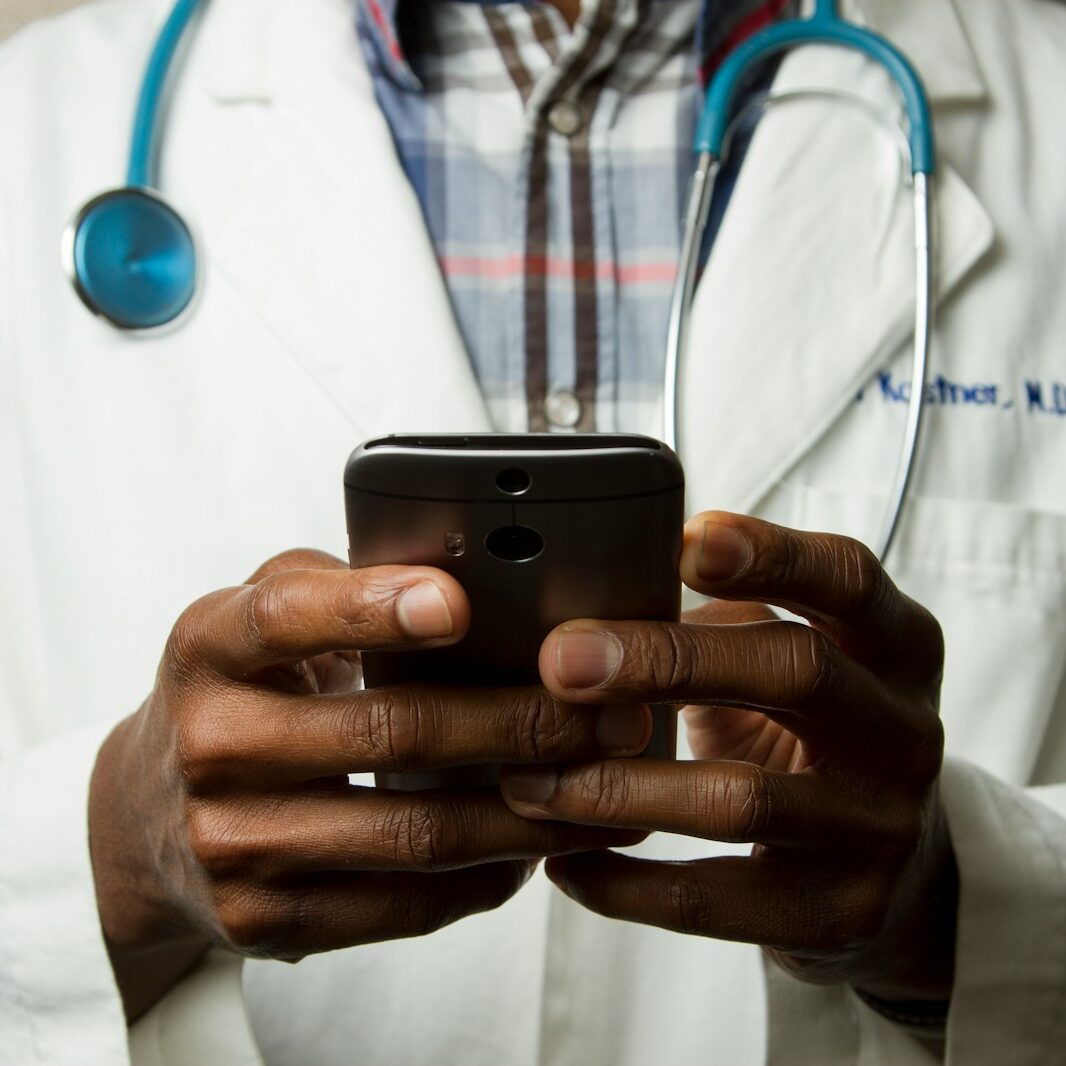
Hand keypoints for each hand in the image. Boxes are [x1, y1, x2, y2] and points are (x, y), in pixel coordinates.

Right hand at [89, 550, 647, 1020]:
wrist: (146, 817)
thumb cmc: (237, 692)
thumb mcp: (256, 617)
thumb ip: (340, 586)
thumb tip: (469, 577)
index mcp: (210, 647)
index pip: (288, 617)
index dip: (374, 607)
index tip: (459, 603)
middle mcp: (212, 744)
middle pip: (389, 732)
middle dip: (519, 722)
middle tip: (607, 711)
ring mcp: (233, 843)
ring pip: (414, 833)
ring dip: (528, 812)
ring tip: (603, 784)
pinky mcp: (263, 920)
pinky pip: (401, 905)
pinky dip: (485, 877)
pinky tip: (535, 848)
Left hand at [500, 513, 955, 1002]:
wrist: (899, 870)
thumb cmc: (813, 733)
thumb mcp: (794, 661)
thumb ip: (725, 622)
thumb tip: (591, 607)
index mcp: (895, 645)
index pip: (848, 577)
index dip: (770, 554)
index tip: (682, 541)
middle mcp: (903, 731)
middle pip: (796, 671)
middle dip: (667, 660)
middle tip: (561, 660)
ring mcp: (880, 827)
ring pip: (742, 798)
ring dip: (618, 786)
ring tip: (528, 781)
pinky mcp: (841, 913)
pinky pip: (714, 901)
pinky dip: (624, 884)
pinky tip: (564, 862)